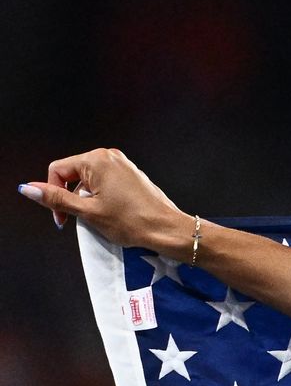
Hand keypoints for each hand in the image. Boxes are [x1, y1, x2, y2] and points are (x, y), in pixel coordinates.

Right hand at [16, 147, 192, 251]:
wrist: (167, 229)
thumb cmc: (132, 221)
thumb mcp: (87, 211)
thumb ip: (56, 199)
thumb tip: (27, 188)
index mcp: (96, 160)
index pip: (58, 170)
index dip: (53, 194)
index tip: (62, 217)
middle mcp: (110, 157)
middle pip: (73, 174)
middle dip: (71, 197)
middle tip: (80, 219)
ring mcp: (123, 165)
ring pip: (89, 180)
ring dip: (86, 200)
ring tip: (100, 217)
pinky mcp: (131, 175)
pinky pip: (105, 183)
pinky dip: (101, 198)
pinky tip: (112, 213)